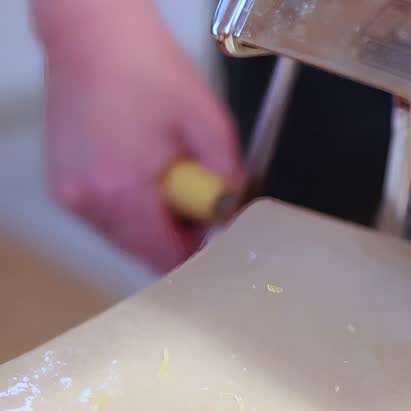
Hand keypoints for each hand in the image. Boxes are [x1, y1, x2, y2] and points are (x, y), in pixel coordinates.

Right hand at [34, 1, 244, 271]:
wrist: (94, 36)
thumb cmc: (148, 69)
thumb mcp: (209, 123)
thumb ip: (228, 177)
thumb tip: (232, 211)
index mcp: (124, 191)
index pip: (168, 257)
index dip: (199, 247)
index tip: (211, 226)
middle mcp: (89, 201)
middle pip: (146, 252)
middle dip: (176, 230)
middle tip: (189, 183)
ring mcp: (70, 195)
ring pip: (125, 236)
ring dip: (151, 217)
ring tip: (160, 165)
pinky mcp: (62, 185)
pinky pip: (105, 214)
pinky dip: (127, 201)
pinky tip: (137, 162)